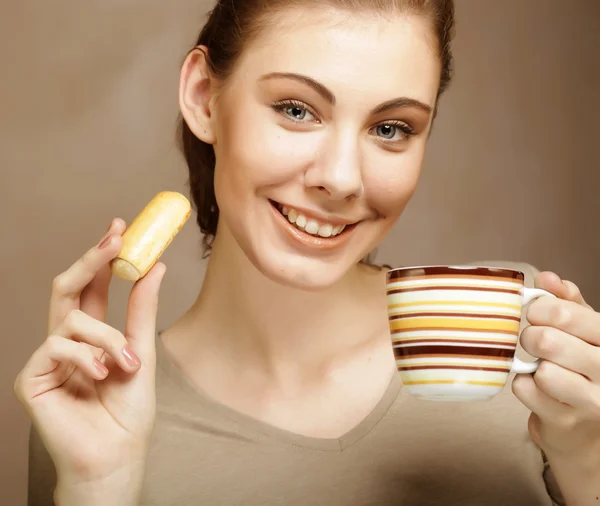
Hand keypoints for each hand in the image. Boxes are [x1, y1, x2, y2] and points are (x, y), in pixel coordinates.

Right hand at [14, 218, 165, 485]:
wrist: (117, 453)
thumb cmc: (129, 409)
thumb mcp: (142, 350)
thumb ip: (142, 310)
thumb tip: (156, 266)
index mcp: (92, 335)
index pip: (93, 287)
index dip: (103, 257)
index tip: (120, 228)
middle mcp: (67, 341)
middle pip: (68, 288)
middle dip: (92, 260)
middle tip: (115, 240)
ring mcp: (48, 358)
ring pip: (72, 319)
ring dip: (107, 337)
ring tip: (126, 364)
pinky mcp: (31, 377)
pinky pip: (57, 345)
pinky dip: (86, 357)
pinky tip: (100, 376)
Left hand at [512, 271, 599, 455]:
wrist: (585, 422)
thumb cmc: (581, 364)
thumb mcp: (582, 328)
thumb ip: (565, 300)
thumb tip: (546, 278)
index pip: (565, 313)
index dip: (538, 309)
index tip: (535, 314)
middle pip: (547, 340)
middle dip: (530, 336)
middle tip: (533, 341)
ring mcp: (591, 401)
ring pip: (541, 370)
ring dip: (530, 364)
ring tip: (541, 365)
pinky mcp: (566, 422)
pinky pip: (525, 390)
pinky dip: (523, 384)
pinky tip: (537, 387)